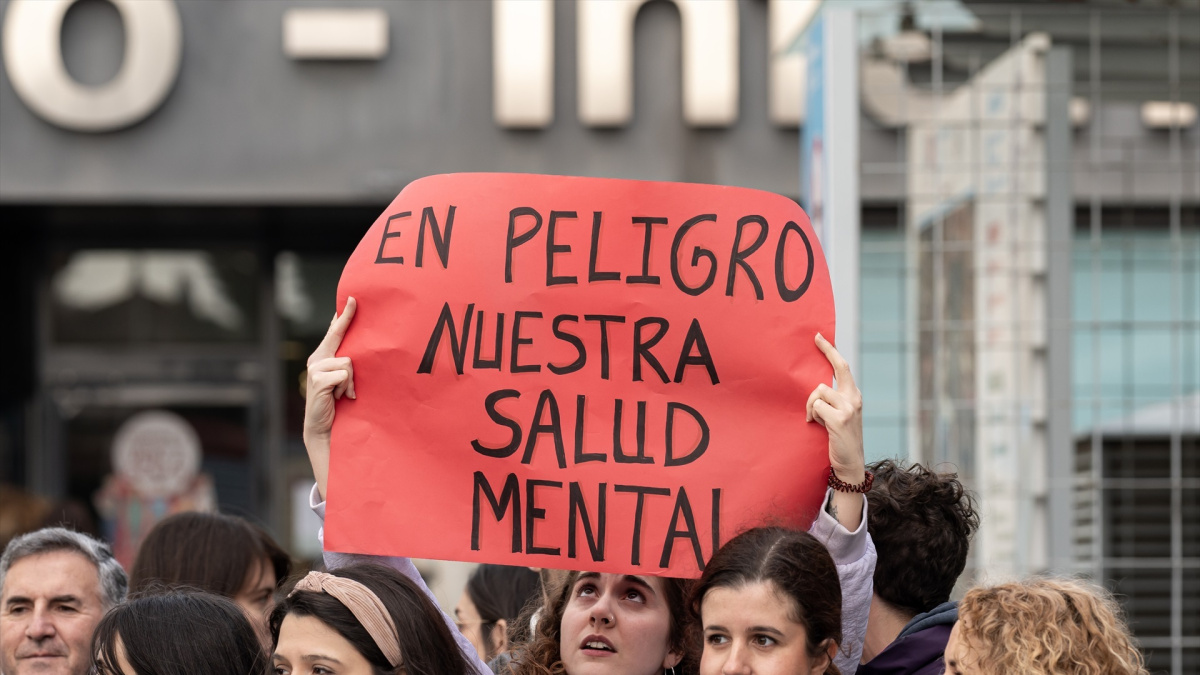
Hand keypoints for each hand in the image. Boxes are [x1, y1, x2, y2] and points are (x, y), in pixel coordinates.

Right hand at [303, 296, 356, 498]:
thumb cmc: (337, 403)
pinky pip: (343, 374)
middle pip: (338, 337)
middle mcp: (316, 359)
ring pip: (348, 362)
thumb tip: (360, 353)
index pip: (334, 332)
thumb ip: (347, 366)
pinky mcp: (318, 379)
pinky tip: (339, 397)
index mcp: (323, 357)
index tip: (352, 298)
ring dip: (351, 380)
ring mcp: (315, 368)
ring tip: (344, 394)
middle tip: (355, 300)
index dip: (343, 316)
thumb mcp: (343, 381)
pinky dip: (346, 387)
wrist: (323, 428)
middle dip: (346, 320)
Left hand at [805, 333, 864, 529]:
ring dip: (811, 404)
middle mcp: (854, 399)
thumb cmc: (839, 440)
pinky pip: (816, 406)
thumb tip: (814, 388)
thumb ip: (831, 402)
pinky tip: (815, 425)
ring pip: (819, 391)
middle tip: (815, 339)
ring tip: (815, 419)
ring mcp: (849, 409)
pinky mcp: (840, 419)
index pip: (844, 368)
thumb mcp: (838, 416)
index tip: (819, 337)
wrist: (850, 465)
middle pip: (838, 369)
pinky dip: (812, 414)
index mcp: (854, 397)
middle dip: (827, 352)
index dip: (831, 351)